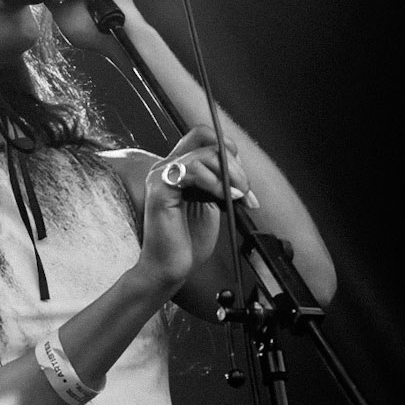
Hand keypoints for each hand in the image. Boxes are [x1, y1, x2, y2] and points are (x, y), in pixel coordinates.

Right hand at [136, 125, 257, 295]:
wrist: (170, 268)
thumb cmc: (187, 242)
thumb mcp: (212, 205)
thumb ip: (220, 184)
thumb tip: (241, 172)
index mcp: (178, 169)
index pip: (203, 136)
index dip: (228, 150)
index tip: (241, 178)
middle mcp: (167, 166)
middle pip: (204, 137)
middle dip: (233, 162)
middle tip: (244, 189)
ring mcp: (161, 175)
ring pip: (203, 153)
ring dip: (229, 174)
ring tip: (237, 196)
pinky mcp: (160, 188)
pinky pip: (192, 169)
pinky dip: (215, 182)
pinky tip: (223, 197)